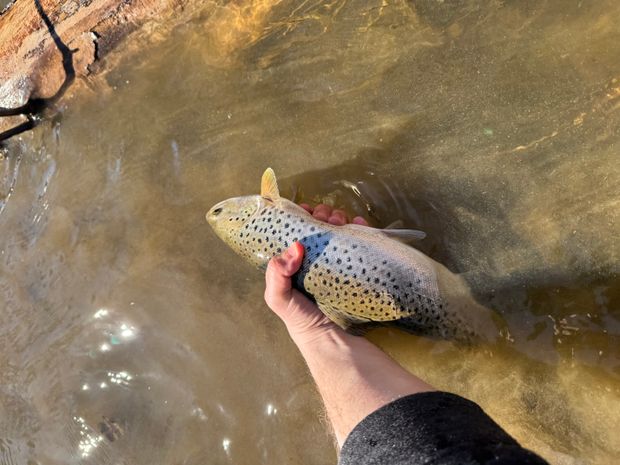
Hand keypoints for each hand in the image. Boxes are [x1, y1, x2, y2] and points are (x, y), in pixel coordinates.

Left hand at [264, 204, 367, 343]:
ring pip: (339, 231)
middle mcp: (315, 261)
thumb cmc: (304, 321)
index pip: (297, 232)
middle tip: (328, 218)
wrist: (338, 344)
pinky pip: (360, 241)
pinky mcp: (357, 268)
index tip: (307, 210)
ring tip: (342, 220)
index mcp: (295, 264)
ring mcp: (338, 264)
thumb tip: (296, 246)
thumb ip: (277, 276)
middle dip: (323, 216)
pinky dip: (361, 228)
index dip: (301, 217)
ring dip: (340, 219)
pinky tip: (360, 223)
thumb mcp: (280, 300)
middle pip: (319, 227)